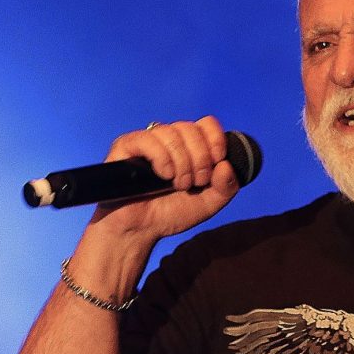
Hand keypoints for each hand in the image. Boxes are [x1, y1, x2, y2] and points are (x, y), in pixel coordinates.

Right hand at [86, 116, 239, 241]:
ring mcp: (148, 141)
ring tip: (178, 184)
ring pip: (171, 132)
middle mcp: (169, 139)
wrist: (141, 230)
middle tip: (194, 182)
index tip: (218, 159)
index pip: (206, 124)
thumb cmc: (171, 214)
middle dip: (200, 158)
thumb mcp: (209, 203)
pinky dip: (162, 158)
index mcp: (189, 147)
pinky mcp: (126, 146)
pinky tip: (163, 175)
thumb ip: (226, 187)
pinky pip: (148, 139)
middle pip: (191, 128)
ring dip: (182, 162)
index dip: (216, 138)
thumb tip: (226, 165)